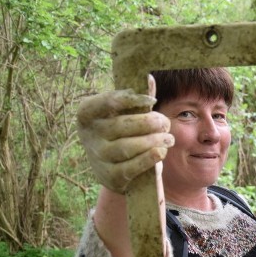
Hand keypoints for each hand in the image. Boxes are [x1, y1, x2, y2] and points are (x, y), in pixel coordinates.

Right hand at [76, 76, 173, 192]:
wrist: (115, 170)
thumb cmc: (122, 134)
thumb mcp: (124, 115)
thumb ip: (136, 99)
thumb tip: (149, 79)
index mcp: (87, 113)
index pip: (108, 102)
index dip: (131, 99)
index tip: (152, 100)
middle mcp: (88, 135)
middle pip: (122, 125)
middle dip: (150, 122)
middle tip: (165, 122)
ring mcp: (98, 157)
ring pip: (128, 147)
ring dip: (154, 140)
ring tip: (168, 138)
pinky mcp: (110, 177)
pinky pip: (132, 167)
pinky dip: (150, 158)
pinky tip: (161, 151)